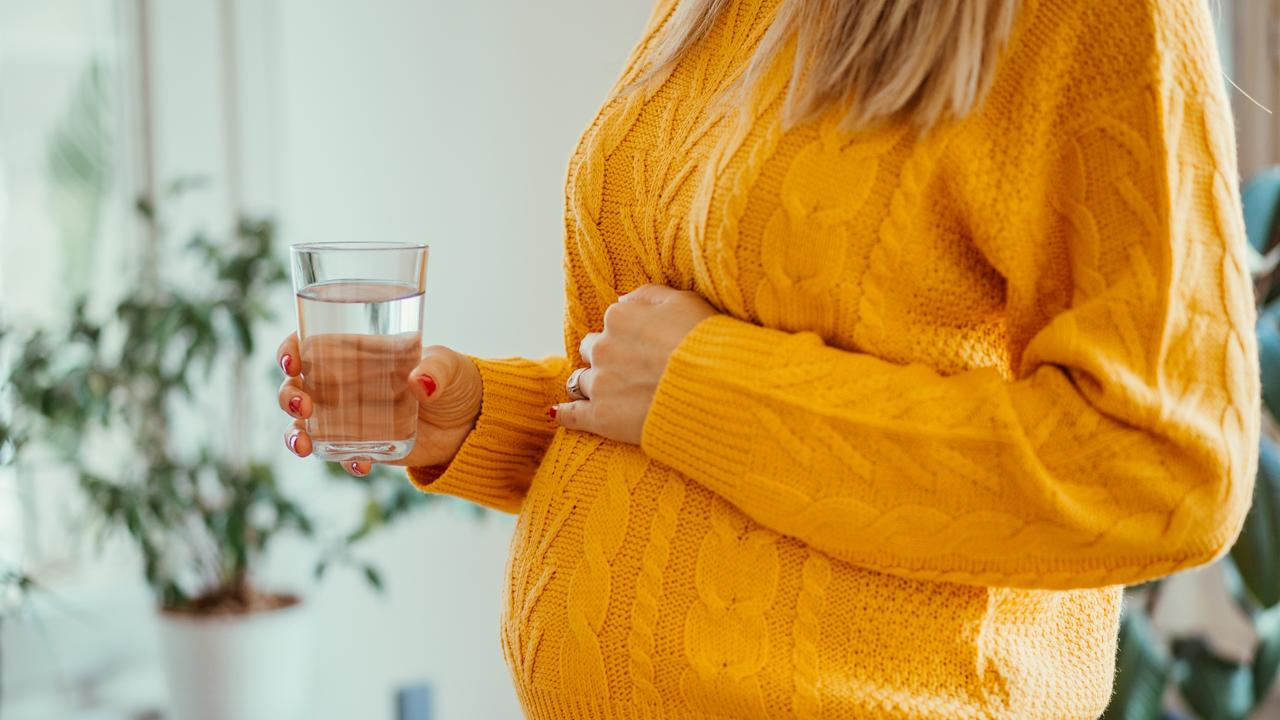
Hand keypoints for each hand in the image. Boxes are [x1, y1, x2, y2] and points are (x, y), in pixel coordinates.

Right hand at [276, 335, 481, 476]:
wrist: (473, 422)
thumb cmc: (457, 380)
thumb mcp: (450, 366)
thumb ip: (436, 369)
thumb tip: (420, 382)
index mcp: (357, 354)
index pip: (310, 346)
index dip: (290, 352)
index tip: (292, 363)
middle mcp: (346, 385)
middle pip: (298, 387)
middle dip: (289, 396)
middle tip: (303, 406)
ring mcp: (352, 417)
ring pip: (306, 425)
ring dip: (296, 436)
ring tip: (305, 447)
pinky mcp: (366, 445)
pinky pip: (341, 455)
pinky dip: (344, 461)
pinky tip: (361, 464)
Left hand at [553, 284, 716, 443]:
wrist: (715, 389)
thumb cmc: (705, 342)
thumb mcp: (682, 300)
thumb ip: (646, 295)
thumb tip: (621, 299)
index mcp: (619, 318)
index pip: (611, 323)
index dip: (628, 336)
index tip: (644, 347)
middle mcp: (603, 348)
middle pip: (591, 351)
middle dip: (605, 358)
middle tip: (630, 370)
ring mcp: (599, 384)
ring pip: (580, 381)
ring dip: (592, 385)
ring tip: (611, 394)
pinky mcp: (601, 417)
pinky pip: (570, 415)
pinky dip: (564, 414)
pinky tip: (558, 414)